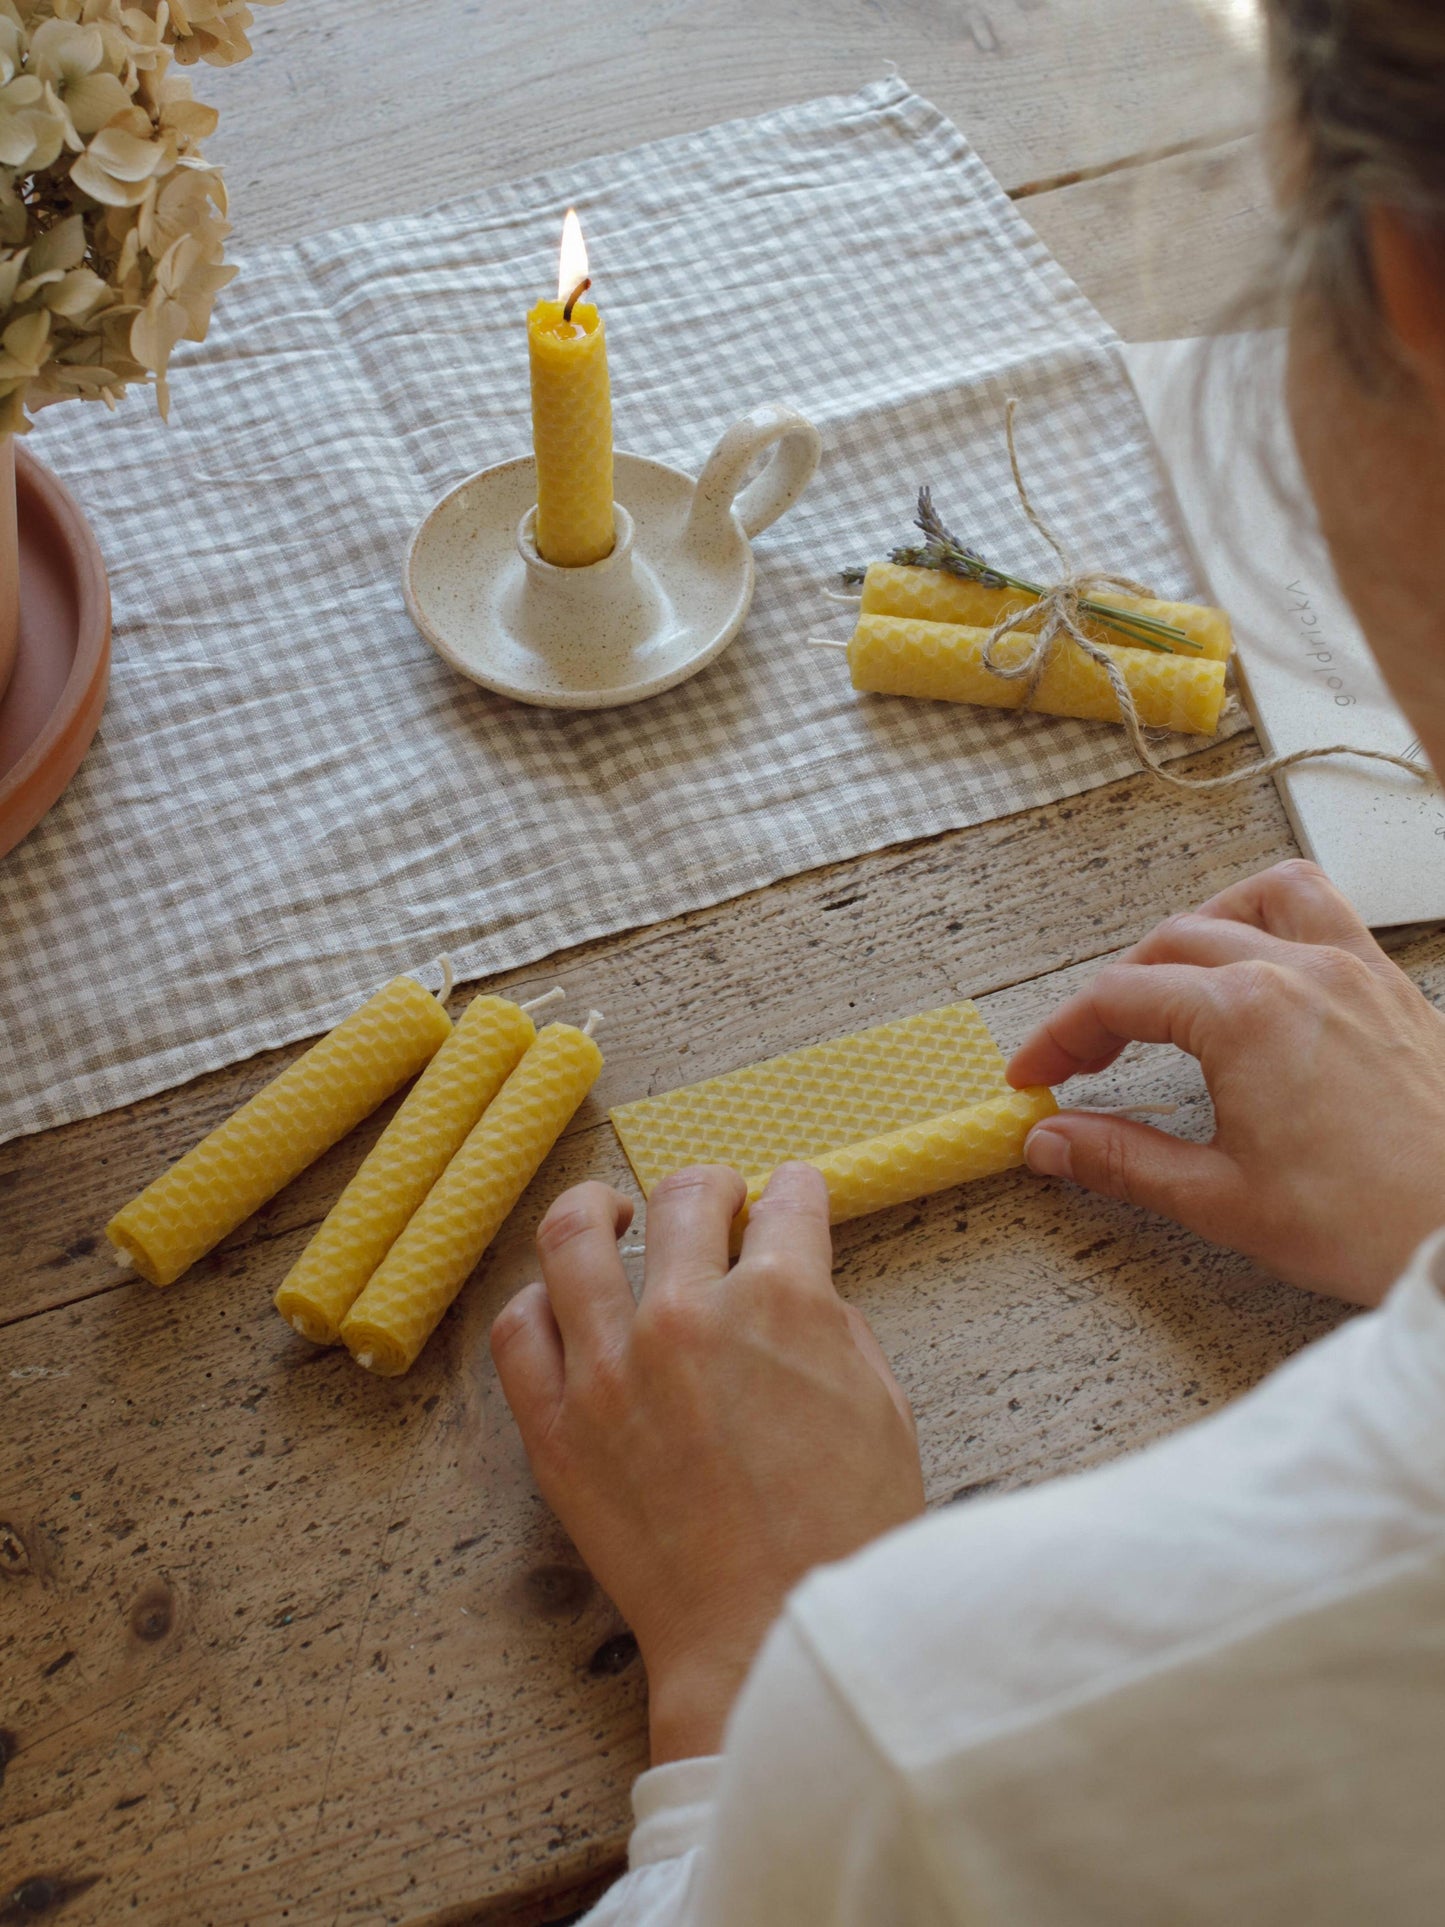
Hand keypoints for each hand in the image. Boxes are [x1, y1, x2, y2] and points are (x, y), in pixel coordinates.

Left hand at [490, 1162, 923, 1763]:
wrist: (770, 1639)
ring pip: (572, 1236)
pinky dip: (537, 1302)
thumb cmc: (843, 1537)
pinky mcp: (555, 1426)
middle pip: (684, 1197)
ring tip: (609, 1213)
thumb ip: (834, 1328)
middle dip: (710, 1186)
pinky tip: (558, 1303)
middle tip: (716, 1200)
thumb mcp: (881, 1409)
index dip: (796, 1191)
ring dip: (597, 1208)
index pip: (788, 1201)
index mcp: (783, 1302)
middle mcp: (687, 1314)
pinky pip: (518, 1330)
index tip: (790, 1196)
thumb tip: (799, 1290)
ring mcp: (609, 1367)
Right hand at [1007, 859, 1444, 1304]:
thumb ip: (1123, 1161)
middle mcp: (1299, 972)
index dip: (1061, 1036)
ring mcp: (1353, 969)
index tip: (1038, 1074)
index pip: (1118, 999)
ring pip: (1251, 900)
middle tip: (1086, 1054)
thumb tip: (1055, 1142)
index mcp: (1246, 1015)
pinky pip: (1323, 910)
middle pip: (1169, 945)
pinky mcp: (1391, 987)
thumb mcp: (1222, 1200)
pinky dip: (1272, 919)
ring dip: (1194, 929)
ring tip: (1167, 980)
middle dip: (1112, 995)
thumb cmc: (1375, 1220)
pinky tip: (1261, 964)